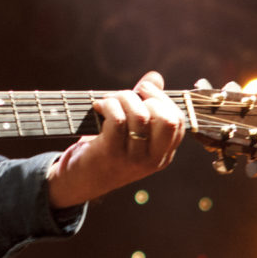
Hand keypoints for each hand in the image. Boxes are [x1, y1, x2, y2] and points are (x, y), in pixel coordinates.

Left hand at [47, 71, 184, 207]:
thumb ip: (144, 103)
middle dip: (147, 98)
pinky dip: (108, 105)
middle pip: (167, 120)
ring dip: (122, 98)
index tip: (142, 90)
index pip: (178, 121)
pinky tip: (98, 106)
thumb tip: (155, 77)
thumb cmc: (105, 149)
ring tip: (108, 100)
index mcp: (162, 154)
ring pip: (140, 116)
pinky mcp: (112, 155)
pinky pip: (118, 120)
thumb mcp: (130, 130)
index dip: (162, 99)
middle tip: (127, 95)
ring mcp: (134, 159)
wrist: (77, 180)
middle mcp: (153, 159)